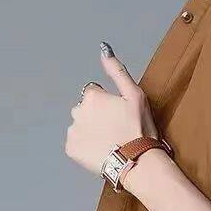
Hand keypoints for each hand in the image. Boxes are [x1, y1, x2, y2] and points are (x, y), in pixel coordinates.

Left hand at [65, 43, 159, 175]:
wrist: (136, 162)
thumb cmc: (139, 129)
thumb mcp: (135, 95)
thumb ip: (117, 70)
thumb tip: (103, 48)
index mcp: (92, 97)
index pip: (94, 94)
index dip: (109, 104)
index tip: (119, 115)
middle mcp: (77, 111)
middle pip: (85, 109)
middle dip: (97, 116)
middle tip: (116, 129)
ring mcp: (73, 131)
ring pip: (80, 126)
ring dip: (91, 131)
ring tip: (110, 141)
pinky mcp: (71, 149)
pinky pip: (76, 144)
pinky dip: (86, 146)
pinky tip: (102, 150)